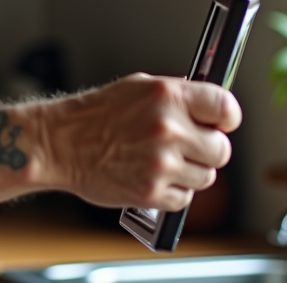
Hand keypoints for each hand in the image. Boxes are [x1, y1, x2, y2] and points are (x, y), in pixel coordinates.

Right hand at [44, 74, 239, 211]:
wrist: (60, 144)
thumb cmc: (94, 115)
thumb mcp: (137, 87)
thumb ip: (177, 96)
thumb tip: (209, 108)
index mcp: (167, 96)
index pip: (226, 107)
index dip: (226, 118)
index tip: (221, 123)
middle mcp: (169, 128)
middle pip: (221, 149)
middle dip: (207, 149)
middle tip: (188, 147)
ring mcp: (161, 163)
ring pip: (206, 177)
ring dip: (189, 172)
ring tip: (162, 162)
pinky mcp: (152, 192)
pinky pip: (184, 198)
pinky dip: (172, 192)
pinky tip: (152, 177)